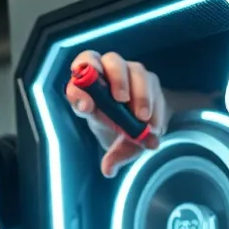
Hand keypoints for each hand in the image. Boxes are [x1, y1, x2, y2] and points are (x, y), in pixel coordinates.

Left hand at [65, 51, 167, 176]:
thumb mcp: (118, 146)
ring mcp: (125, 72)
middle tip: (121, 100)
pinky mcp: (146, 76)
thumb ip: (115, 156)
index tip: (87, 107)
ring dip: (137, 91)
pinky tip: (154, 121)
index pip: (74, 83)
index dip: (78, 92)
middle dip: (110, 79)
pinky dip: (153, 100)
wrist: (147, 123)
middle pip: (96, 59)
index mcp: (86, 93)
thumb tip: (109, 170)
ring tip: (142, 117)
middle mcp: (101, 76)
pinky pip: (149, 80)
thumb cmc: (122, 131)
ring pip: (129, 68)